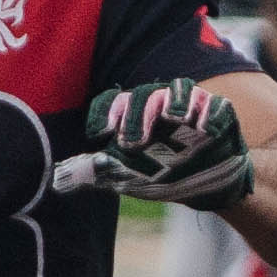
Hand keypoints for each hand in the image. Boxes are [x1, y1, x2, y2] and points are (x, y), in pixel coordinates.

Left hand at [82, 82, 257, 209]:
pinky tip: (204, 130)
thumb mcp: (127, 177)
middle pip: (145, 95)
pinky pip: (217, 105)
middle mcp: (160, 105)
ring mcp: (191, 108)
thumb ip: (97, 173)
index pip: (114, 102)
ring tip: (174, 119)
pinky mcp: (220, 115)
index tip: (99, 133)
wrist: (209, 187)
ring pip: (181, 89)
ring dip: (176, 101)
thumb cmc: (163, 175)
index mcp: (134, 115)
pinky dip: (211, 113)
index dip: (105, 113)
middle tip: (133, 141)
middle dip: (137, 114)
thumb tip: (57, 181)